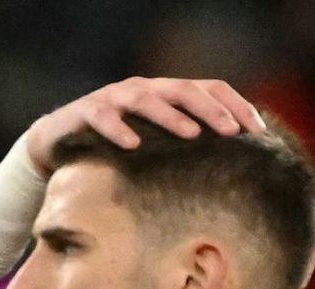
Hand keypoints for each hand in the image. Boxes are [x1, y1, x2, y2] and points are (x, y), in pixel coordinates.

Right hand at [16, 73, 266, 170]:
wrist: (55, 142)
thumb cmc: (113, 149)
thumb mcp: (154, 146)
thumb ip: (184, 149)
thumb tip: (232, 175)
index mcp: (167, 93)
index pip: (211, 88)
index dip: (237, 105)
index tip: (258, 131)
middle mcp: (145, 89)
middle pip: (185, 90)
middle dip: (211, 110)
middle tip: (232, 132)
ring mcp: (115, 97)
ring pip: (147, 98)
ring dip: (171, 116)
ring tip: (192, 134)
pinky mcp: (86, 112)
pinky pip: (104, 117)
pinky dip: (118, 128)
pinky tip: (133, 144)